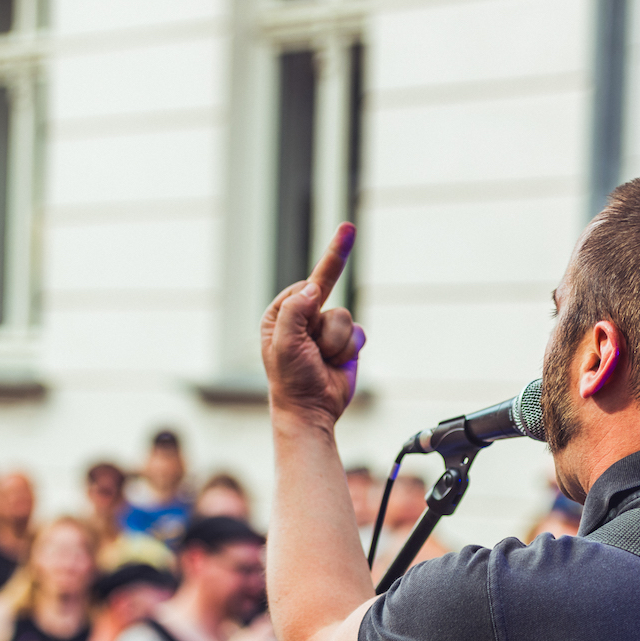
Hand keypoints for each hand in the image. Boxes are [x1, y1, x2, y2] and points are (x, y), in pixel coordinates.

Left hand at [260, 223, 364, 430]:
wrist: (311, 410)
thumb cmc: (291, 379)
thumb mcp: (284, 343)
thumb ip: (295, 312)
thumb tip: (312, 287)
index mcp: (281, 313)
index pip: (305, 285)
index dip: (317, 283)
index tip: (348, 230)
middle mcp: (303, 317)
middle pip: (329, 297)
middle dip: (324, 323)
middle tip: (333, 287)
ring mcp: (325, 329)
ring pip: (345, 317)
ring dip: (336, 343)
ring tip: (321, 361)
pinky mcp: (345, 342)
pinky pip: (358, 333)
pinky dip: (349, 350)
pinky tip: (336, 364)